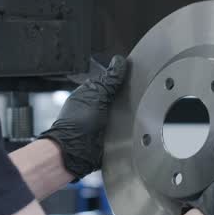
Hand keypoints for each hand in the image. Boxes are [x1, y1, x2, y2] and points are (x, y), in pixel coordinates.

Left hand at [39, 55, 128, 179]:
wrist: (75, 153)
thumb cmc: (76, 124)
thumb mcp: (97, 95)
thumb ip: (110, 80)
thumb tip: (119, 61)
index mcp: (90, 92)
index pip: (112, 79)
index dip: (124, 77)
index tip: (137, 74)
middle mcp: (97, 105)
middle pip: (120, 95)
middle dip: (129, 96)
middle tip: (138, 94)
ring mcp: (105, 120)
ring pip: (125, 111)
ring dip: (131, 112)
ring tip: (138, 110)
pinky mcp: (112, 135)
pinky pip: (125, 127)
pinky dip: (130, 126)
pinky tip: (135, 124)